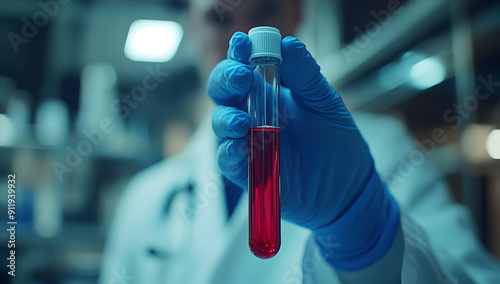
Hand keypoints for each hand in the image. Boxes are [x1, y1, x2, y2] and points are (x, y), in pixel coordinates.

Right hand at [208, 32, 399, 269]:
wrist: (347, 189)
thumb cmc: (337, 143)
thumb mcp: (325, 103)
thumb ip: (306, 75)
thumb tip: (287, 43)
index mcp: (269, 93)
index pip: (244, 68)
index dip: (239, 54)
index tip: (242, 43)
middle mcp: (253, 115)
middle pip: (224, 92)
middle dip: (225, 80)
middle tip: (240, 77)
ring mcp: (248, 143)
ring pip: (220, 124)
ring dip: (225, 119)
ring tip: (241, 122)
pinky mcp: (247, 172)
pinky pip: (228, 160)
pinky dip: (229, 153)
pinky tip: (239, 148)